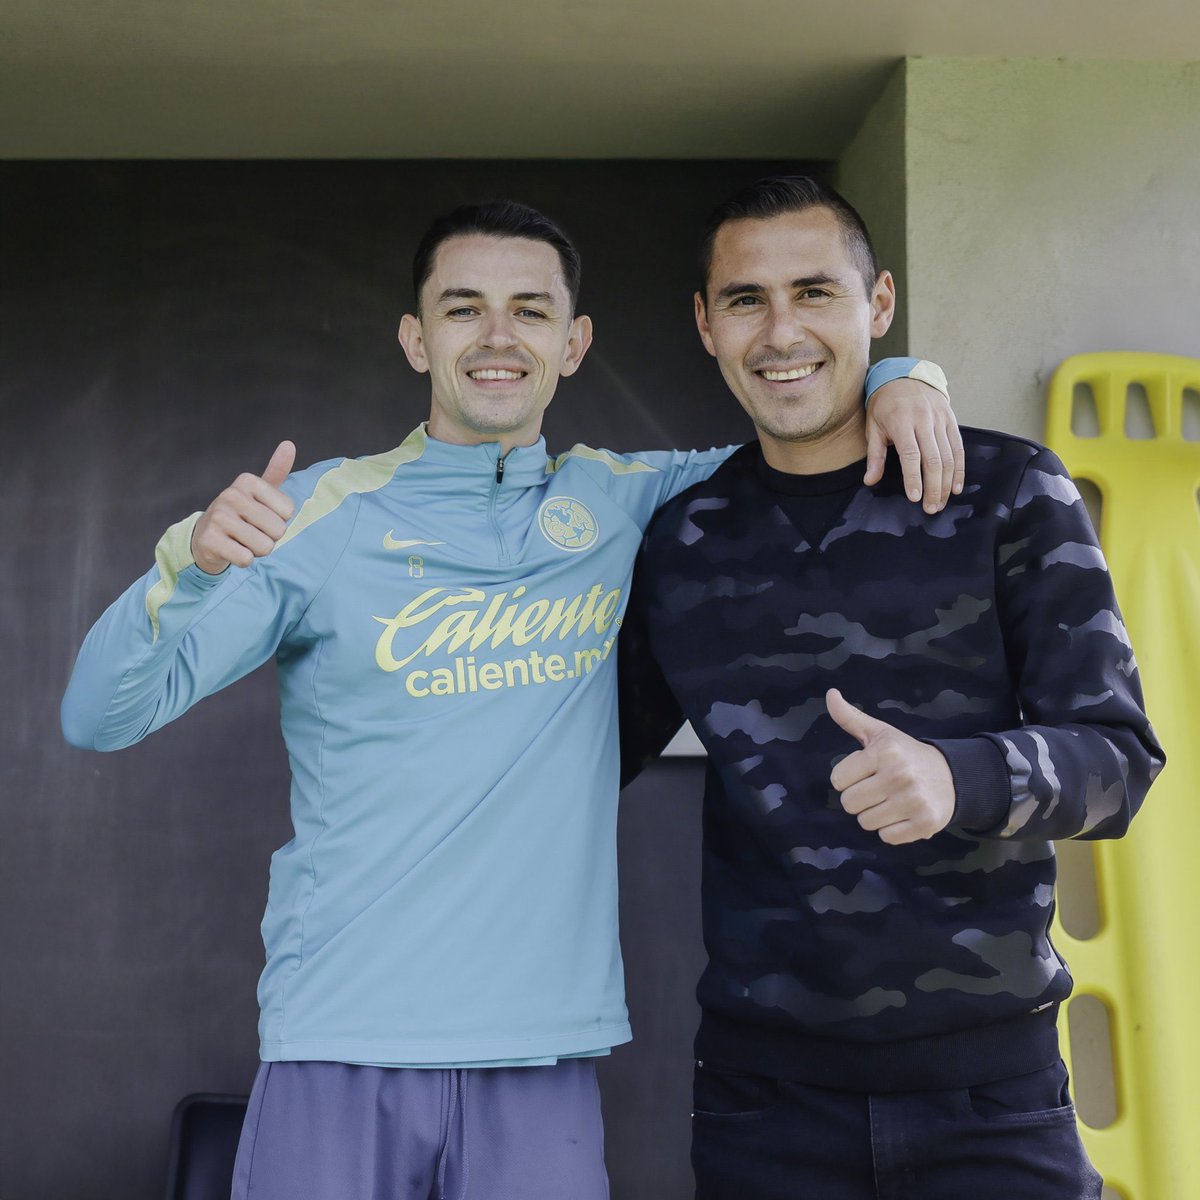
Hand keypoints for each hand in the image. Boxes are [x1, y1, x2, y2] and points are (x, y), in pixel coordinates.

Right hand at [190, 441, 296, 573]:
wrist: (206, 537)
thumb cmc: (242, 514)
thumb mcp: (259, 492)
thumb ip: (276, 471)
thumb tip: (289, 444)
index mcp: (246, 481)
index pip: (288, 511)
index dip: (279, 520)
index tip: (260, 516)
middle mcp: (230, 495)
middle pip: (278, 530)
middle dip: (270, 538)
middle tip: (250, 531)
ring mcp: (218, 517)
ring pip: (265, 547)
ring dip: (257, 550)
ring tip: (242, 540)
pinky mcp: (210, 540)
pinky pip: (246, 559)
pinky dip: (243, 560)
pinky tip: (231, 550)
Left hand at [826, 688, 954, 843]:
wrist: (951, 776)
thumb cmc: (905, 754)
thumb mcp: (879, 733)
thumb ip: (850, 717)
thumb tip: (830, 694)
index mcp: (885, 751)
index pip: (838, 779)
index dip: (848, 779)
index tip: (865, 773)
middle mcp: (899, 775)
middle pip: (849, 804)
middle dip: (859, 799)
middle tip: (877, 789)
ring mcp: (914, 800)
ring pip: (866, 822)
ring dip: (874, 815)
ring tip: (891, 801)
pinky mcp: (925, 823)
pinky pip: (887, 837)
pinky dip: (891, 830)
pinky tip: (903, 815)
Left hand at [863, 377, 964, 512]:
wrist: (905, 375)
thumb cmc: (884, 405)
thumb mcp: (873, 426)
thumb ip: (875, 455)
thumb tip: (870, 481)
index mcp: (901, 421)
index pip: (910, 455)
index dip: (914, 478)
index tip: (915, 498)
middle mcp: (924, 419)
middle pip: (933, 459)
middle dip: (934, 487)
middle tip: (931, 509)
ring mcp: (940, 419)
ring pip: (949, 456)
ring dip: (947, 483)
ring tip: (942, 503)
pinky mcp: (951, 420)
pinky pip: (958, 447)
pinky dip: (960, 469)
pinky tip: (956, 487)